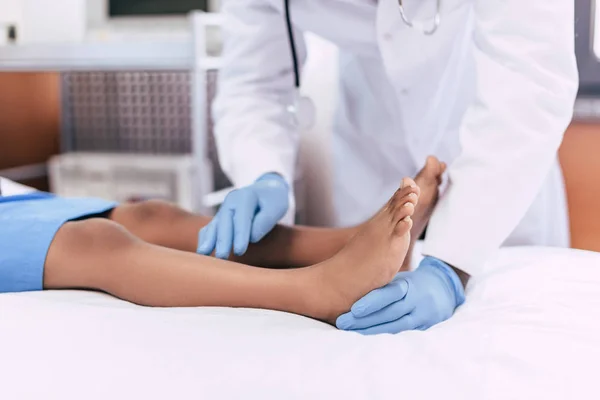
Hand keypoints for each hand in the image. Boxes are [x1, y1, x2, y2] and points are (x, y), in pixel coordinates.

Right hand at [197, 173, 289, 258]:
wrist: (266, 191)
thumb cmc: (273, 201)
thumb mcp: (277, 207)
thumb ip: (265, 221)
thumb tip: (251, 238)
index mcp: (246, 196)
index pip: (242, 217)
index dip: (240, 234)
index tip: (240, 251)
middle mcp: (231, 201)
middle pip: (225, 222)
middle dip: (223, 240)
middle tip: (222, 257)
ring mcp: (223, 210)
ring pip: (214, 225)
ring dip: (209, 240)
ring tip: (203, 254)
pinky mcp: (220, 218)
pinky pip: (209, 228)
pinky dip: (205, 239)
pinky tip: (202, 251)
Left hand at [336, 257, 465, 334]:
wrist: (444, 290)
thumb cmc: (412, 283)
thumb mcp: (401, 278)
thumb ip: (383, 284)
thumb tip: (349, 287)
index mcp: (410, 285)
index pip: (391, 293)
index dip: (373, 301)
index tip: (354, 309)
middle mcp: (417, 301)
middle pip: (390, 313)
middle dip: (364, 320)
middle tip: (342, 323)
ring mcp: (422, 317)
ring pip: (396, 327)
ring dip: (371, 331)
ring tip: (350, 332)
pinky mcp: (424, 329)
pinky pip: (403, 335)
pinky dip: (385, 338)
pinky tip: (367, 340)